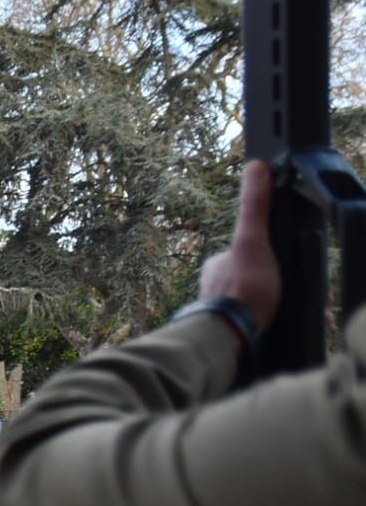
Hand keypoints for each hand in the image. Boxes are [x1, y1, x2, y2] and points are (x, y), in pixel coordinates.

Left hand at [199, 161, 279, 329]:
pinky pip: (252, 323)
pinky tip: (278, 326)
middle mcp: (215, 286)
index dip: (270, 256)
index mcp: (217, 264)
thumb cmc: (243, 290)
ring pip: (254, 302)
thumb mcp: (252, 240)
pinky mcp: (230, 330)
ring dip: (273, 306)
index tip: (286, 266)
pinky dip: (267, 323)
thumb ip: (254, 206)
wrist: (231, 337)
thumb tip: (255, 168)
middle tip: (290, 292)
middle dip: (275, 285)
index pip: (250, 251)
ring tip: (286, 309)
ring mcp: (221, 309)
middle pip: (254, 278)